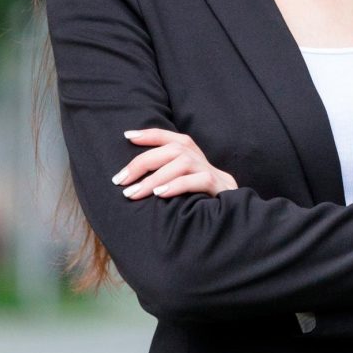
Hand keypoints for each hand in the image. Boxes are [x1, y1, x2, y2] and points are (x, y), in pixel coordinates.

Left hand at [111, 129, 238, 199]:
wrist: (232, 218)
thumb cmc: (199, 203)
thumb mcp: (181, 186)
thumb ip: (164, 177)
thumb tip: (131, 179)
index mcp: (193, 156)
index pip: (171, 138)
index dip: (150, 134)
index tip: (127, 136)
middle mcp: (202, 160)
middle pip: (174, 149)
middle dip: (143, 162)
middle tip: (120, 180)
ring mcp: (212, 173)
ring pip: (183, 163)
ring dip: (155, 177)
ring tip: (133, 193)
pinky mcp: (219, 188)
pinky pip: (200, 180)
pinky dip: (177, 185)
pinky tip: (159, 195)